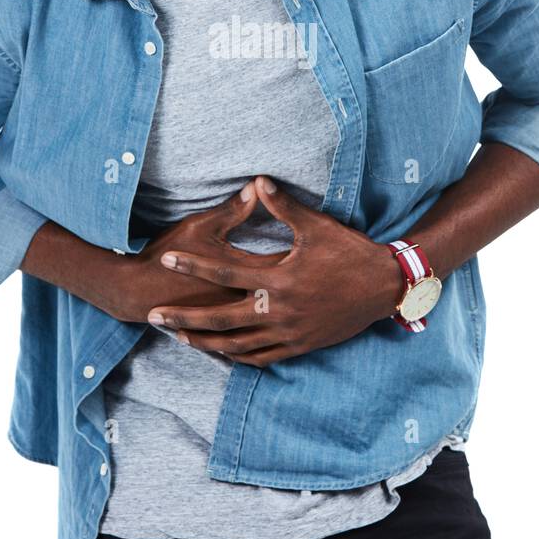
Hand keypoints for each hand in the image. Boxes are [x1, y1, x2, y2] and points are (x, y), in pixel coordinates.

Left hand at [148, 175, 403, 364]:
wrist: (385, 288)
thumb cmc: (350, 253)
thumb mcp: (317, 227)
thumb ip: (284, 207)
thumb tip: (257, 181)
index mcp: (278, 279)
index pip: (224, 271)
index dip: (194, 263)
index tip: (167, 258)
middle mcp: (278, 311)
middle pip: (220, 318)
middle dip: (184, 317)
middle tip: (153, 314)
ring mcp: (288, 333)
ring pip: (236, 345)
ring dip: (205, 342)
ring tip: (179, 337)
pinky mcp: (300, 346)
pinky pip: (261, 357)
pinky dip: (238, 356)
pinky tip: (222, 353)